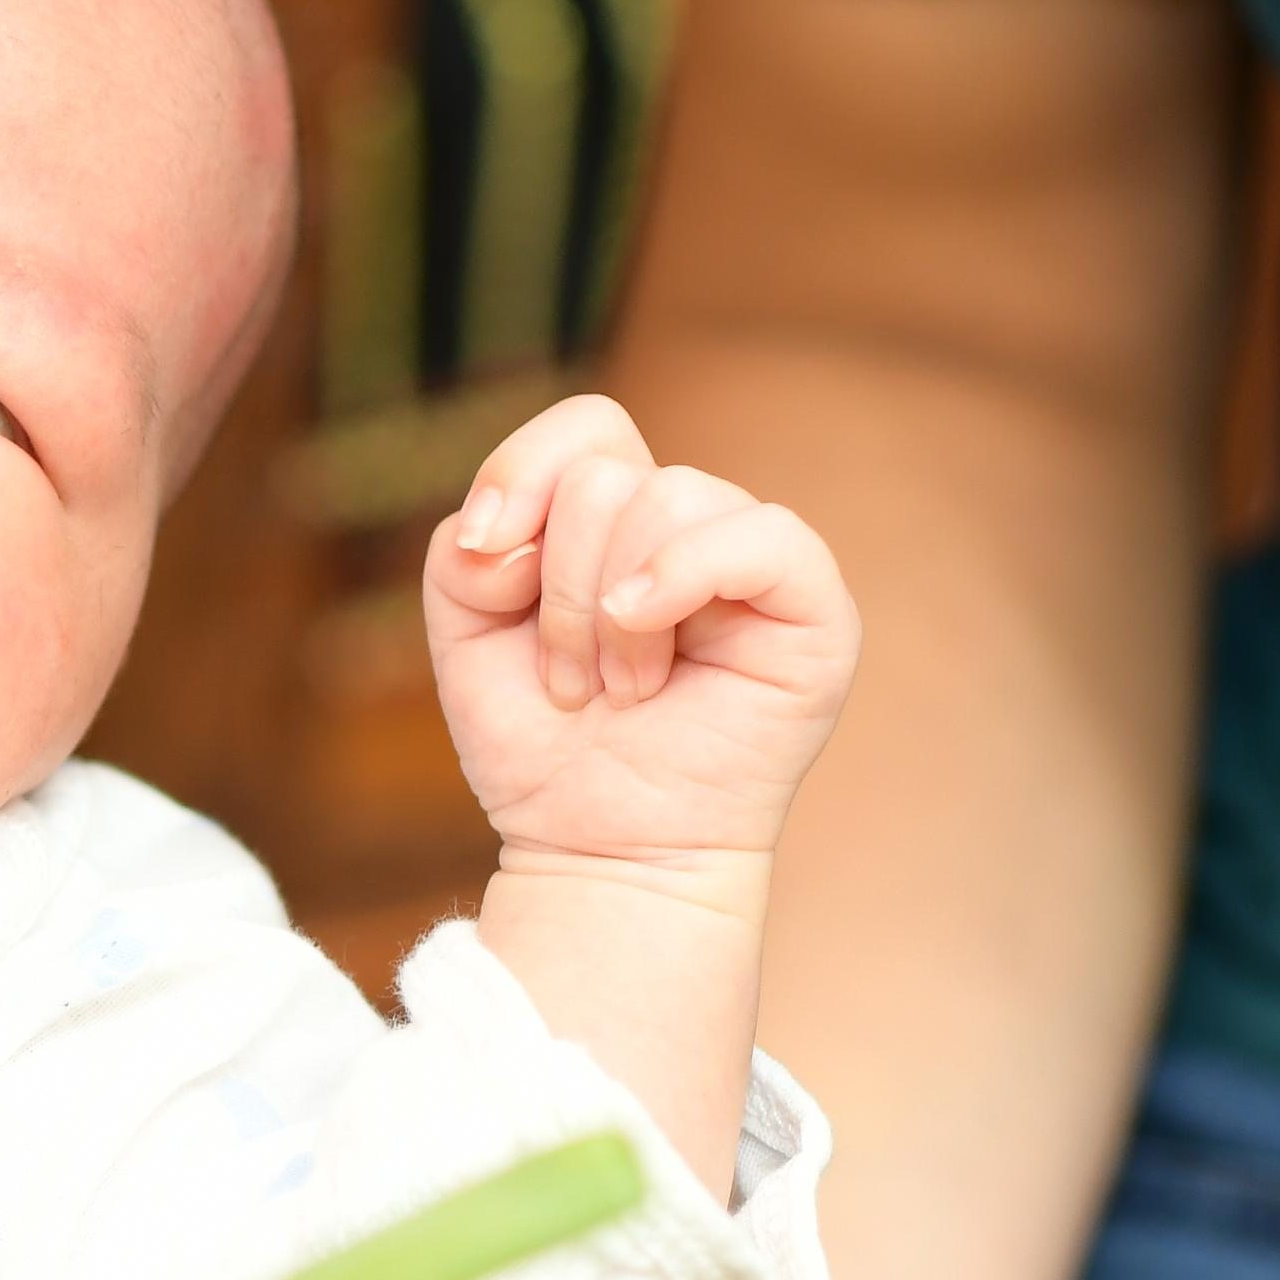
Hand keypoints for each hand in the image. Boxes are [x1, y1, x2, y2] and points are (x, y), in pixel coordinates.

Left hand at [427, 395, 858, 875]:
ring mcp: (757, 562)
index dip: (520, 473)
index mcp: (621, 519)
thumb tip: (514, 525)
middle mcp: (693, 527)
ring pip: (668, 497)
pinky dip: (680, 577)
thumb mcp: (466, 633)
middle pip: (605, 472)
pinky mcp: (814, 607)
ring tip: (619, 692)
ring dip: (609, 614)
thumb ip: (466, 548)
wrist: (598, 852)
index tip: (486, 561)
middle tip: (571, 683)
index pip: (587, 427)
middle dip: (559, 589)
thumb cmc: (544, 748)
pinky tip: (644, 637)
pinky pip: (762, 535)